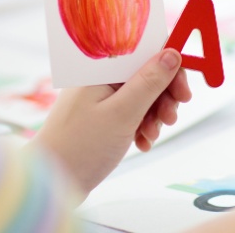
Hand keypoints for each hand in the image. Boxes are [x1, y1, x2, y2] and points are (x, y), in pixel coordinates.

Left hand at [30, 49, 191, 193]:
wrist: (51, 183)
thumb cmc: (80, 147)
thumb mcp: (122, 113)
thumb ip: (149, 82)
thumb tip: (172, 54)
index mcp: (101, 68)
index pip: (144, 52)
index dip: (169, 67)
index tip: (183, 91)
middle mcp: (100, 78)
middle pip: (146, 74)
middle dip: (164, 96)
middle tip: (171, 118)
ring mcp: (100, 98)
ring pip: (142, 96)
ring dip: (154, 115)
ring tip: (151, 135)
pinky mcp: (102, 117)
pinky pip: (132, 113)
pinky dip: (142, 126)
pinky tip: (142, 142)